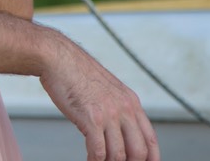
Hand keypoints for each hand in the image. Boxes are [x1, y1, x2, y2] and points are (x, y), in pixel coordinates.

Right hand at [38, 30, 160, 160]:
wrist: (58, 58)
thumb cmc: (76, 72)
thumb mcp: (107, 89)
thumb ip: (116, 108)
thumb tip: (117, 133)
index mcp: (131, 101)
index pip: (150, 138)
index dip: (151, 158)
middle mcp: (124, 108)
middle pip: (139, 151)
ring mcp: (109, 114)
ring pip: (118, 155)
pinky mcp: (91, 119)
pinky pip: (98, 151)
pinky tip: (89, 160)